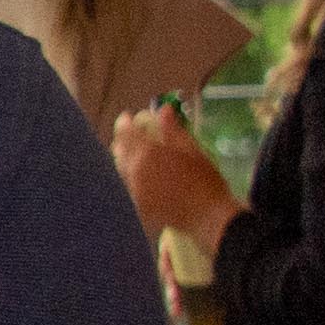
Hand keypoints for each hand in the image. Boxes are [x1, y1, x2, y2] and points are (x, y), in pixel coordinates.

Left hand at [108, 104, 240, 252]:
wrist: (207, 216)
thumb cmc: (204, 180)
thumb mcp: (191, 150)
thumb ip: (173, 129)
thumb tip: (163, 109)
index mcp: (147, 153)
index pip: (126, 133)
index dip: (124, 123)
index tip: (127, 117)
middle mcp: (134, 171)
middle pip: (118, 151)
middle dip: (123, 141)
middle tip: (131, 136)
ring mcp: (132, 190)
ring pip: (119, 169)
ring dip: (124, 160)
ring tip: (136, 156)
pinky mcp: (135, 206)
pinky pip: (125, 187)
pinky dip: (128, 178)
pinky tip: (139, 177)